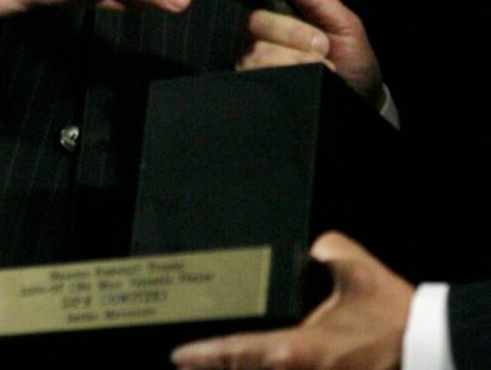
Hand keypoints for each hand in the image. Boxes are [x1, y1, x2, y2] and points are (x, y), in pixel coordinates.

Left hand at [171, 231, 412, 368]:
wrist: (424, 344)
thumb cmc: (388, 310)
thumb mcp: (350, 265)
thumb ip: (321, 251)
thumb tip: (310, 247)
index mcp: (296, 348)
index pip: (239, 352)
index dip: (206, 355)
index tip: (180, 356)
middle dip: (219, 368)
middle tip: (190, 362)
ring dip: (242, 369)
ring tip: (216, 363)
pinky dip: (270, 365)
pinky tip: (259, 360)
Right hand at [224, 0, 383, 108]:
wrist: (358, 98)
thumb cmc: (351, 57)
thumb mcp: (344, 24)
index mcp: (280, 8)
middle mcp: (262, 33)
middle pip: (256, 20)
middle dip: (293, 32)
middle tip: (321, 44)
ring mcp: (256, 60)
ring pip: (258, 50)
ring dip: (297, 58)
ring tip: (318, 66)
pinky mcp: (256, 83)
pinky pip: (260, 74)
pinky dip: (291, 73)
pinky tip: (305, 79)